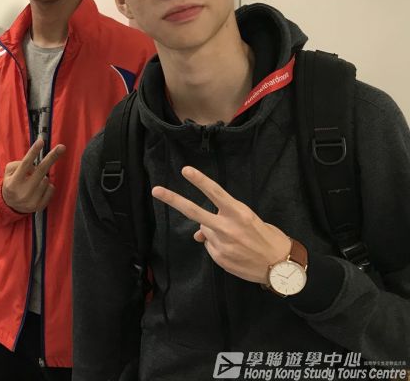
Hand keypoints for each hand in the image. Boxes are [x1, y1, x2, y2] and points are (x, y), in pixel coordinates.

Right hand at [1, 137, 64, 212]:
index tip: (41, 141)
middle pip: (41, 170)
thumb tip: (35, 165)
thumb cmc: (12, 183)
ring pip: (46, 179)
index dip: (34, 152)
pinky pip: (51, 189)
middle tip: (62, 147)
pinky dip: (47, 186)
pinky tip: (39, 189)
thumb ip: (19, 165)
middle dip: (52, 157)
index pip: (25, 164)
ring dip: (42, 176)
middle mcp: (23, 192)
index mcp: (14, 182)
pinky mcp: (40, 206)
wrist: (10, 206)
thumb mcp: (9, 172)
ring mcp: (32, 200)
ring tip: (34, 181)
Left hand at [151, 166, 290, 283]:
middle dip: (174, 200)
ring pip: (205, 231)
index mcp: (239, 213)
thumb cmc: (267, 237)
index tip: (185, 170)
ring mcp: (222, 244)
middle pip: (195, 211)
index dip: (200, 181)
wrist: (282, 267)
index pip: (216, 193)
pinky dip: (218, 246)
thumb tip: (199, 231)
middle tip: (156, 190)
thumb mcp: (249, 221)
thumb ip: (224, 219)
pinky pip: (210, 247)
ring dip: (214, 232)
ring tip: (235, 240)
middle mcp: (228, 227)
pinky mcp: (220, 259)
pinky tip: (234, 251)